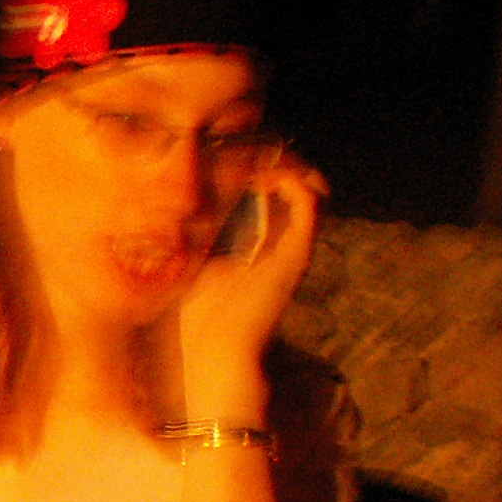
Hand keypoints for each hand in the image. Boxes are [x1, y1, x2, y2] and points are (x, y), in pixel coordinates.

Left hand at [175, 155, 326, 418]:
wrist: (216, 349)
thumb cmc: (203, 318)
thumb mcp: (198, 263)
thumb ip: (206, 233)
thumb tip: (193, 203)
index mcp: (264, 248)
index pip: (276, 195)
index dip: (260, 169)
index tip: (231, 156)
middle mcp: (285, 245)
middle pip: (297, 187)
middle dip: (275, 162)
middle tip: (247, 152)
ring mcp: (293, 248)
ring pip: (309, 190)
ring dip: (285, 166)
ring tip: (256, 161)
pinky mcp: (297, 254)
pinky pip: (309, 204)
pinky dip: (290, 181)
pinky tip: (261, 177)